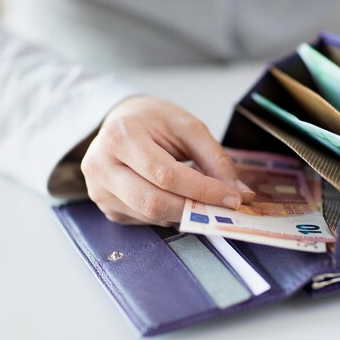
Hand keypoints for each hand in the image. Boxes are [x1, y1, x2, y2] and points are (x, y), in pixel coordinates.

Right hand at [81, 97, 254, 225]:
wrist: (120, 120)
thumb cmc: (153, 121)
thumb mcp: (188, 127)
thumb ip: (215, 159)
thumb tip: (240, 194)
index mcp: (120, 136)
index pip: (165, 174)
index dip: (202, 190)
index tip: (233, 198)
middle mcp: (101, 165)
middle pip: (153, 201)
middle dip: (195, 209)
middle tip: (224, 209)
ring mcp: (98, 190)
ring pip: (150, 215)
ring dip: (184, 213)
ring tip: (203, 201)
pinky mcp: (106, 207)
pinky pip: (144, 220)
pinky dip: (169, 215)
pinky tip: (177, 199)